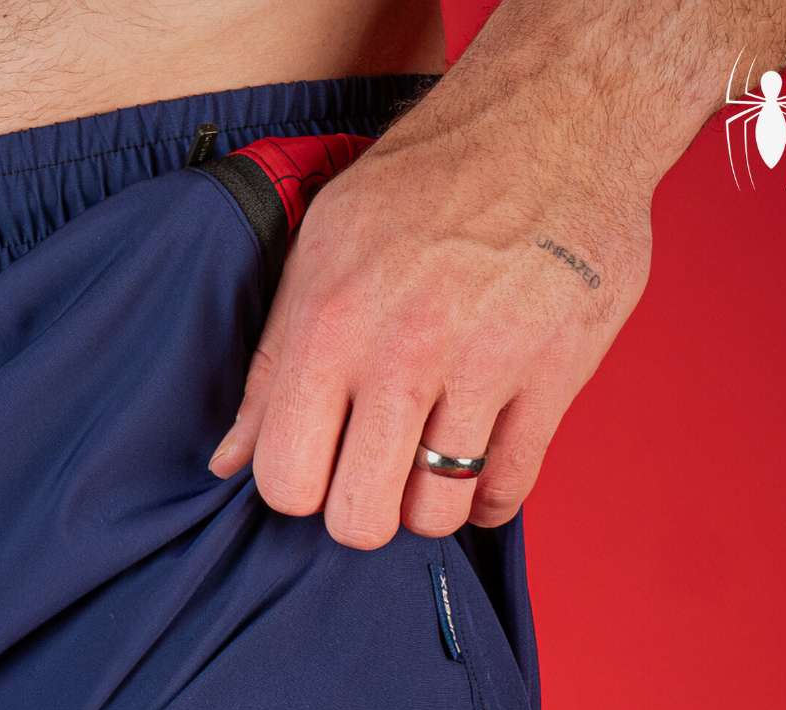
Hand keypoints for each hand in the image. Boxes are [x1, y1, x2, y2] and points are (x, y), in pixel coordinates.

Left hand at [209, 104, 652, 547]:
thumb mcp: (323, 249)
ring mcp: (487, 364)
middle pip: (359, 519)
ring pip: (435, 515)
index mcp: (332, 322)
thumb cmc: (425, 184)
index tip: (320, 462)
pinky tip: (480, 456)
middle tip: (374, 471)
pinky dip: (488, 495)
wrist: (556, 113)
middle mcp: (405, 349)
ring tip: (430, 456)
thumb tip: (228, 462)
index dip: (299, 488)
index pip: (286, 481)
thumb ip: (274, 364)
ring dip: (429, 503)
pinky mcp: (556, 373)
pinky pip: (507, 492)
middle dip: (362, 510)